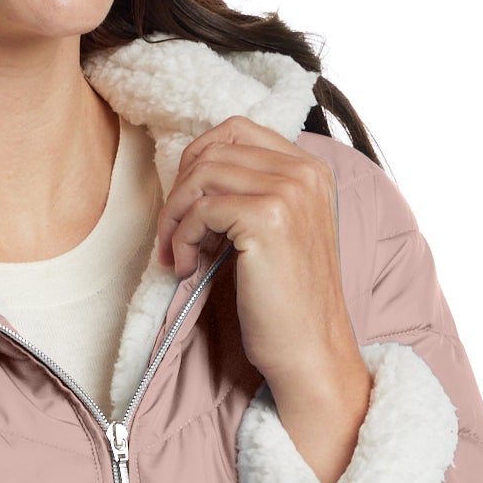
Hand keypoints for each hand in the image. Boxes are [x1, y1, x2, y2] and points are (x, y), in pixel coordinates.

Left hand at [156, 115, 372, 482]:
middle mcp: (304, 172)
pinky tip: (188, 270)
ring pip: (201, 176)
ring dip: (175, 217)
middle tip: (172, 237)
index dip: (196, 161)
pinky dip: (181, 239)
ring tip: (178, 256)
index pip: (235, 130)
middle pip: (213, 148)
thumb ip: (250, 194)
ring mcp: (288, 192)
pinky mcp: (266, 219)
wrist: (309, 352)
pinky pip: (200, 210)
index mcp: (310, 169)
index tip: (185, 206)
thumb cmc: (285, 303)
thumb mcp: (276, 233)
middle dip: (180, 191)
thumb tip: (190, 174)